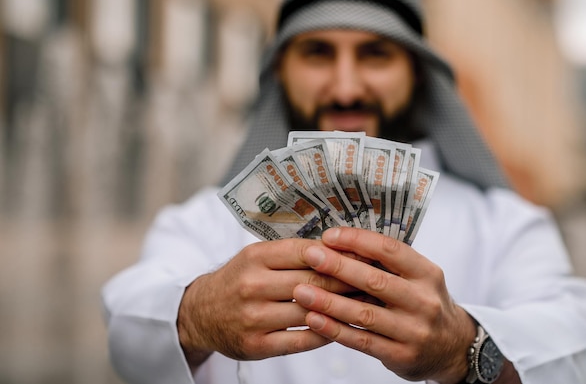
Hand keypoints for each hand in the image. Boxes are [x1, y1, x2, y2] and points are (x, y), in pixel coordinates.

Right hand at [177, 238, 355, 368]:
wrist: (201, 313)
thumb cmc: (239, 279)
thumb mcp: (257, 257)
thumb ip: (292, 252)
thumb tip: (341, 247)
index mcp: (255, 257)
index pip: (306, 251)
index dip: (339, 253)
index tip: (365, 254)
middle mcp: (252, 285)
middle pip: (312, 281)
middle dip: (348, 280)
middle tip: (375, 279)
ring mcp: (253, 317)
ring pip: (310, 311)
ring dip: (343, 308)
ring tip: (367, 303)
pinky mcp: (256, 345)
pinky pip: (302, 340)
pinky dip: (326, 332)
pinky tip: (343, 326)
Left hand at [292, 227, 475, 383]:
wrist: (453, 347)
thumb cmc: (423, 302)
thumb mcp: (419, 278)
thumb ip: (388, 263)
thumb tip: (340, 242)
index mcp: (427, 273)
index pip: (390, 250)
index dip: (358, 241)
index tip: (330, 236)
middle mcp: (424, 301)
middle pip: (376, 280)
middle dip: (339, 267)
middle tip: (310, 256)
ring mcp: (414, 331)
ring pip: (364, 314)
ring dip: (329, 302)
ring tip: (301, 291)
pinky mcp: (401, 355)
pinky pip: (362, 341)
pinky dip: (335, 330)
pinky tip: (314, 319)